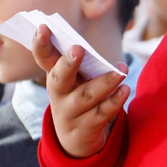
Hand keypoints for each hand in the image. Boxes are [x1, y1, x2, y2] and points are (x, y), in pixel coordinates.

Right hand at [31, 24, 128, 158]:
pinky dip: (114, 102)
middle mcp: (58, 94)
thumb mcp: (75, 79)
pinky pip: (101, 114)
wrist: (75, 139)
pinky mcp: (85, 128)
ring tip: (120, 72)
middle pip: (60, 78)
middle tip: (77, 49)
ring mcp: (70, 113)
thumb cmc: (77, 95)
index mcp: (54, 75)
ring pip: (85, 96)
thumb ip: (81, 60)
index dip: (41, 43)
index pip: (44, 58)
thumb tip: (93, 36)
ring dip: (103, 83)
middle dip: (68, 63)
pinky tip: (125, 90)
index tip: (42, 27)